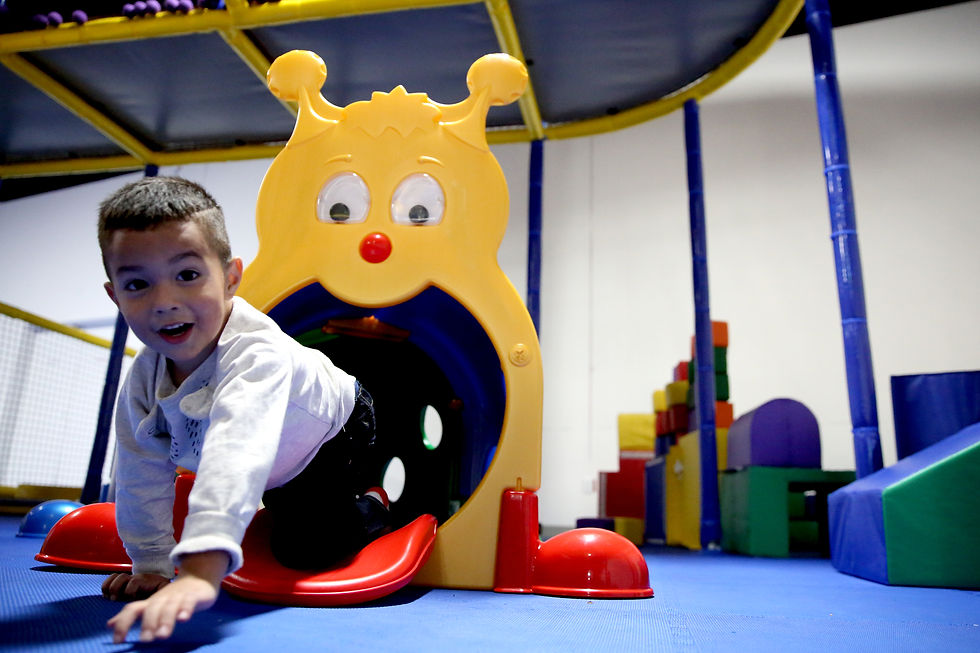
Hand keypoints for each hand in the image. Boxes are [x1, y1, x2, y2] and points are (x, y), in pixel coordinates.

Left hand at [106, 551, 227, 643]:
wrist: (198, 576)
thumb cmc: (173, 596)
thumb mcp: (152, 604)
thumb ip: (133, 614)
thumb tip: (109, 624)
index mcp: (150, 602)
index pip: (132, 609)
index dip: (123, 623)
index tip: (118, 641)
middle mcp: (162, 598)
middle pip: (152, 608)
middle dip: (148, 623)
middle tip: (145, 639)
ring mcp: (178, 596)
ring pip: (170, 607)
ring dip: (165, 620)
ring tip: (162, 635)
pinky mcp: (194, 596)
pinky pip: (189, 601)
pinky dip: (186, 609)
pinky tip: (184, 618)